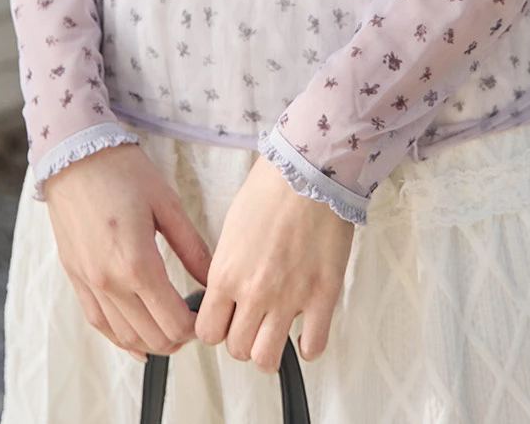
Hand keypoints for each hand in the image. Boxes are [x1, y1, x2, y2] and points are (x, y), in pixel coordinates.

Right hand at [44, 142, 212, 363]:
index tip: (207, 314)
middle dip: (180, 337)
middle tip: (195, 321)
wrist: (74, 155)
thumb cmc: (122, 172)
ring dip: (153, 341)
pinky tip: (137, 341)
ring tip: (172, 328)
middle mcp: (110, 281)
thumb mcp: (167, 204)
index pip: (173, 321)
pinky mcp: (76, 278)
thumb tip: (213, 279)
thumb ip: (192, 248)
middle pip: (152, 336)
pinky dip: (121, 338)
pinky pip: (99, 323)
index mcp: (137, 263)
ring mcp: (89, 283)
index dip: (196, 327)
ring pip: (125, 336)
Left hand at [195, 153, 355, 373]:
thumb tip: (228, 292)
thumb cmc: (271, 188)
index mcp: (226, 274)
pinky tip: (307, 331)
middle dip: (242, 339)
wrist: (311, 169)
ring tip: (276, 331)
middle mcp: (254, 293)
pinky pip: (312, 347)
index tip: (226, 320)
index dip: (216, 329)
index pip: (207, 332)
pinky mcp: (322, 296)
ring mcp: (289, 299)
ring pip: (267, 358)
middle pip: (236, 349)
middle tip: (253, 322)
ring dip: (269, 349)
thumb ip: (227, 267)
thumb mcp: (232, 227)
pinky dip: (308, 347)